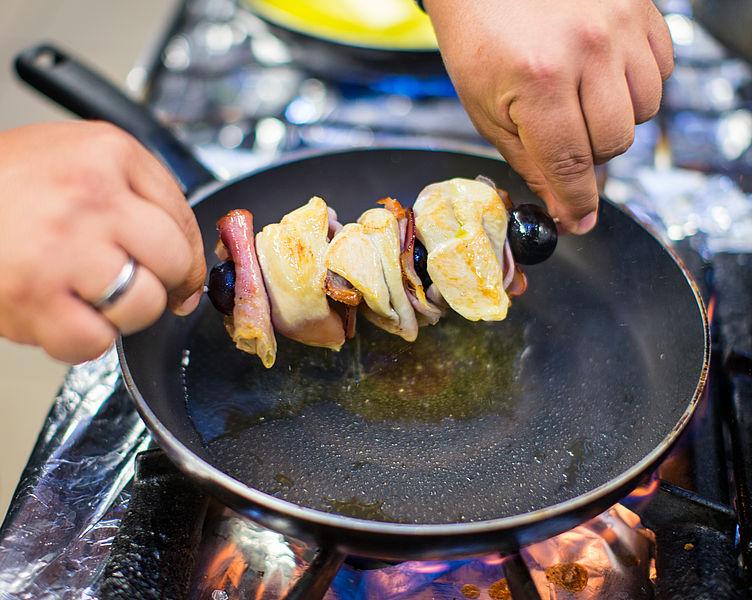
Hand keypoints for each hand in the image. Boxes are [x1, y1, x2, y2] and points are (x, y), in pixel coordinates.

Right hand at [0, 121, 205, 362]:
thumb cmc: (5, 185)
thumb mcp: (78, 158)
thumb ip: (141, 199)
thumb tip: (187, 276)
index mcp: (108, 153)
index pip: (185, 218)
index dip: (188, 258)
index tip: (180, 275)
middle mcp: (91, 196)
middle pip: (173, 263)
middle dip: (161, 285)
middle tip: (129, 283)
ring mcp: (62, 247)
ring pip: (142, 306)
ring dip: (122, 315)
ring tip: (88, 296)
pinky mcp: (32, 296)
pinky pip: (94, 342)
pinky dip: (84, 341)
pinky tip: (61, 314)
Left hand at [425, 0, 673, 232]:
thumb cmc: (478, 37)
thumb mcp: (486, 108)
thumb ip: (528, 160)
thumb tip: (561, 206)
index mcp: (539, 80)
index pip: (571, 164)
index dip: (576, 202)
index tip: (579, 221)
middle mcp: (588, 50)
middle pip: (615, 143)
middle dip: (588, 156)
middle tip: (562, 138)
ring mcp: (619, 25)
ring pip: (644, 112)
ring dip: (614, 120)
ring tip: (579, 99)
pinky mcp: (639, 8)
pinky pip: (660, 71)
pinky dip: (634, 86)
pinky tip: (601, 74)